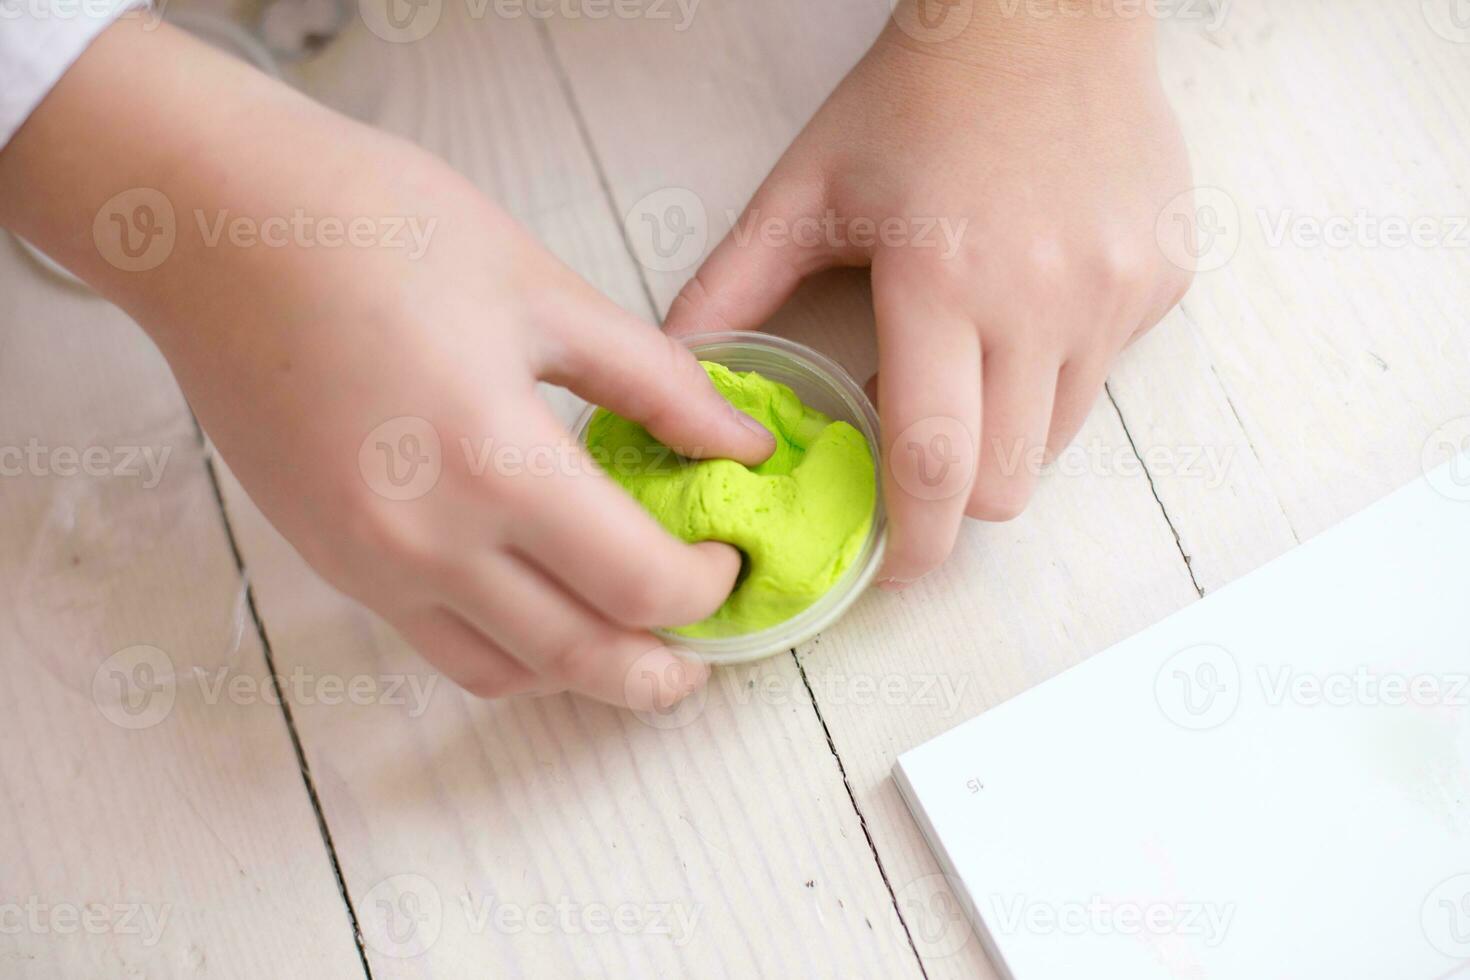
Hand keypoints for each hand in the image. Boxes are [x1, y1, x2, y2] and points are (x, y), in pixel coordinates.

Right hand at [0, 22, 773, 706]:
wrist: (212, 224)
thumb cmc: (377, 229)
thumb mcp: (544, 289)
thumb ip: (657, 382)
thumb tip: (740, 445)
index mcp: (496, 463)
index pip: (638, 585)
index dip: (706, 585)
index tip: (729, 553)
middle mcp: (427, 542)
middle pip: (582, 661)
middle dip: (663, 670)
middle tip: (707, 647)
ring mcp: (369, 564)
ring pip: (505, 673)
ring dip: (585, 673)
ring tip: (629, 632)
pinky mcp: (330, 561)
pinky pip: (438, 642)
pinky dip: (509, 646)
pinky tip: (541, 599)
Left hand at [666, 1, 1193, 586]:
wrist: (1042, 13)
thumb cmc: (916, 97)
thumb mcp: (808, 187)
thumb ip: (735, 285)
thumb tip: (676, 369)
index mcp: (942, 281)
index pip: (936, 463)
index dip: (912, 542)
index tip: (891, 569)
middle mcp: (1043, 300)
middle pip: (1006, 482)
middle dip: (957, 494)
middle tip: (920, 453)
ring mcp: (1114, 294)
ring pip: (1061, 438)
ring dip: (1008, 431)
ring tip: (971, 360)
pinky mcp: (1161, 281)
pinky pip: (1107, 371)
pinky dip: (1060, 368)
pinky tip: (1031, 300)